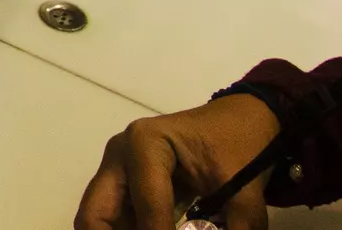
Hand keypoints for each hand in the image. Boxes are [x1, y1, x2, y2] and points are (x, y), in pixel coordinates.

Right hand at [75, 95, 279, 229]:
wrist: (239, 123)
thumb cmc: (239, 145)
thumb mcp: (245, 191)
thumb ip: (239, 228)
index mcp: (144, 144)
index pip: (148, 208)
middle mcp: (119, 156)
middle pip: (96, 214)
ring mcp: (117, 169)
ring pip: (99, 218)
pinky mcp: (124, 183)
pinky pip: (115, 218)